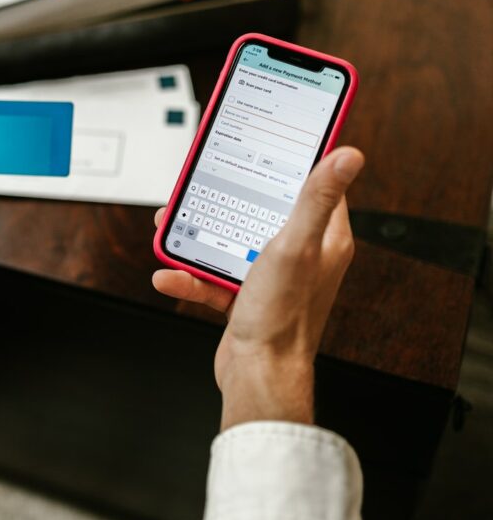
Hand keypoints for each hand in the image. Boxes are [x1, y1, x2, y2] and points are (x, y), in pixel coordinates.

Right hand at [152, 146, 364, 428]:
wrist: (258, 377)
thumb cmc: (283, 317)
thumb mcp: (296, 246)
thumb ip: (315, 199)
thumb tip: (349, 155)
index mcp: (323, 238)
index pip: (313, 186)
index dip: (291, 162)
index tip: (269, 142)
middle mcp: (299, 254)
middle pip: (261, 209)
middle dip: (228, 196)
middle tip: (204, 182)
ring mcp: (270, 275)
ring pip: (231, 239)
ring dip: (200, 233)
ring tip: (173, 224)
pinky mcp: (245, 294)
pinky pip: (214, 274)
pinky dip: (191, 274)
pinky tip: (171, 274)